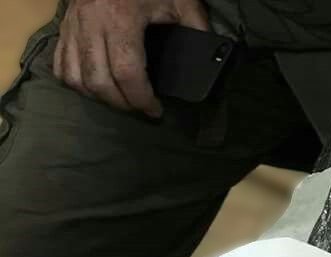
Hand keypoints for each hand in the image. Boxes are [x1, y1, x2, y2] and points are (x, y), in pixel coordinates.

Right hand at [54, 0, 208, 116]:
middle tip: (140, 108)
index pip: (127, 73)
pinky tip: (95, 87)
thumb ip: (196, 28)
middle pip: (99, 81)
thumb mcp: (181, 0)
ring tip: (120, 100)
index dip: (142, 99)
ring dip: (98, 97)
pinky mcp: (65, 23)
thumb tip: (209, 59)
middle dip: (122, 104)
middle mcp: (91, 21)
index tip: (156, 110)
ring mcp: (74, 22)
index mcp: (121, 17)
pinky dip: (75, 82)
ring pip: (75, 76)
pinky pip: (60, 63)